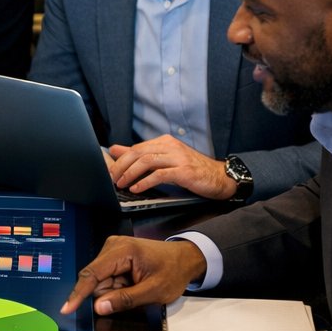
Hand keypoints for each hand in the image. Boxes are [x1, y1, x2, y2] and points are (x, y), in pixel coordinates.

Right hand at [60, 235, 206, 315]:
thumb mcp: (154, 291)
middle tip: (134, 294)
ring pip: (100, 280)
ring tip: (137, 287)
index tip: (67, 309)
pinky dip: (116, 286)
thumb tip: (99, 307)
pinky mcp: (114, 256)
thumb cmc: (174, 272)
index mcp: (123, 251)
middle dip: (108, 293)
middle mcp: (113, 246)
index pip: (92, 274)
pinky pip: (106, 277)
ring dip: (114, 290)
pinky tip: (132, 284)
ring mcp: (112, 250)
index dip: (79, 293)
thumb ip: (125, 300)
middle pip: (95, 279)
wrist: (186, 259)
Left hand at [107, 134, 237, 199]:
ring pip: (146, 162)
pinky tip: (137, 189)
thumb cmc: (192, 170)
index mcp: (165, 141)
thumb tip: (116, 150)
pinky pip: (159, 175)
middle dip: (121, 166)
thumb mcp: (166, 160)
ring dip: (130, 174)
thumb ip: (142, 155)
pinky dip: (145, 182)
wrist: (220, 177)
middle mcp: (171, 146)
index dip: (121, 160)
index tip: (111, 171)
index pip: (137, 148)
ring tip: (122, 184)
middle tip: (112, 178)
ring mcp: (178, 158)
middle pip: (138, 153)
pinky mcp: (184, 171)